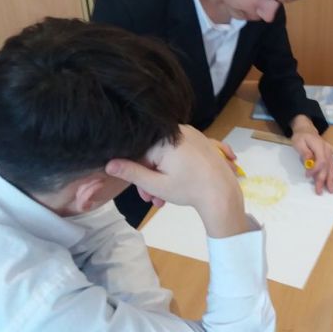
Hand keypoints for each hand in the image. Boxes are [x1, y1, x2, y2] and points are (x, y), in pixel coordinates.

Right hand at [106, 125, 248, 237]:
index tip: (143, 194)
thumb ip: (131, 173)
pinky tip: (181, 183)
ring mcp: (193, 134)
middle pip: (154, 154)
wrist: (224, 194)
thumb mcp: (157, 184)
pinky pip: (183, 152)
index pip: (140, 153)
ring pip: (168, 155)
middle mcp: (179, 131)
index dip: (137, 175)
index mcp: (164, 139)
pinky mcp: (203, 141)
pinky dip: (178, 167)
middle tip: (154, 200)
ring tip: (166, 198)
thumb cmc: (189, 189)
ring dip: (164, 176)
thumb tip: (109, 164)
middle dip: (151, 179)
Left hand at [290, 116, 332, 193]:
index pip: (321, 160)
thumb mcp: (298, 142)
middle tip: (320, 191)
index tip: (307, 176)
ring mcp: (330, 153)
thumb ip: (304, 152)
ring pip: (331, 167)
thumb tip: (309, 162)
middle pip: (327, 166)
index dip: (315, 170)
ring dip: (331, 179)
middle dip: (324, 180)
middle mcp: (327, 150)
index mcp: (319, 145)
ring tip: (331, 190)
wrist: (307, 130)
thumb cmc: (301, 136)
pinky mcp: (329, 155)